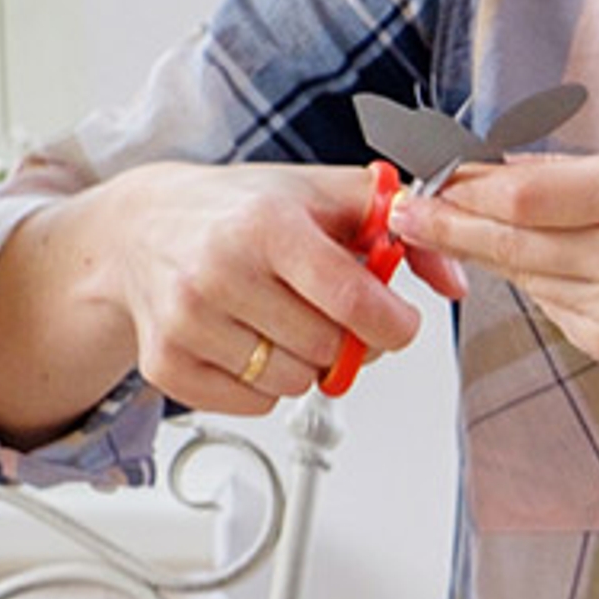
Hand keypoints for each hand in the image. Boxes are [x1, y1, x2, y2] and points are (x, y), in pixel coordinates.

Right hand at [73, 160, 420, 412]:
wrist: (143, 228)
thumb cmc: (241, 209)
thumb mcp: (323, 194)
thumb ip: (398, 225)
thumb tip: (455, 280)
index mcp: (267, 225)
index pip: (352, 300)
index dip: (392, 323)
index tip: (397, 321)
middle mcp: (220, 272)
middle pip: (328, 350)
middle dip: (345, 338)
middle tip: (327, 310)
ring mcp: (188, 322)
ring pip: (294, 383)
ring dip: (305, 362)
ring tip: (282, 319)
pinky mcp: (166, 364)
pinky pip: (254, 404)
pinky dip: (265, 383)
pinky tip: (250, 339)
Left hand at [398, 155, 598, 391]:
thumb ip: (579, 178)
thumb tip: (497, 165)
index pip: (530, 196)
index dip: (470, 186)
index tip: (432, 172)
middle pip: (513, 241)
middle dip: (448, 224)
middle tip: (402, 208)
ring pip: (527, 275)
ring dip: (490, 251)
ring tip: (452, 225)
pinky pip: (554, 305)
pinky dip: (544, 281)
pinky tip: (565, 265)